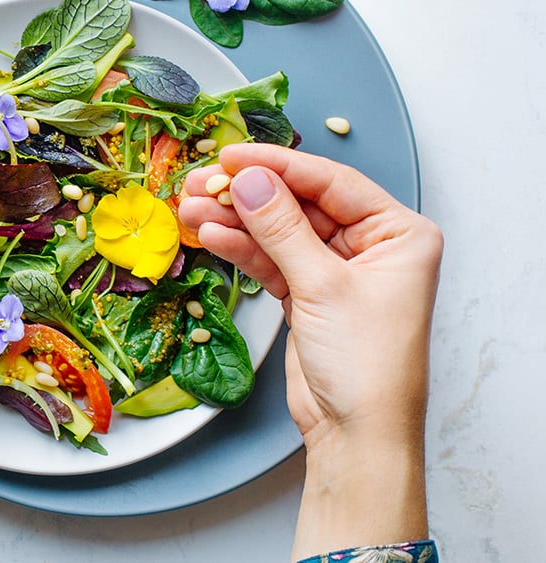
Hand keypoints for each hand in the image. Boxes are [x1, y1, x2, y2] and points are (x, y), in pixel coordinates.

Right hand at [178, 143, 442, 558]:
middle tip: (201, 179)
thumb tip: (249, 181)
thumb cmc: (366, 364)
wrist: (357, 434)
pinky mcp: (308, 294)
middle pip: (300, 203)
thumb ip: (282, 228)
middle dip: (249, 194)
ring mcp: (337, 271)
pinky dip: (240, 248)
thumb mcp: (323, 286)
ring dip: (235, 220)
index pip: (331, 182)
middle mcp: (372, 246)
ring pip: (279, 231)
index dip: (278, 165)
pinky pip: (270, 259)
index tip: (233, 155)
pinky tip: (208, 233)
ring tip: (190, 207)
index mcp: (398, 233)